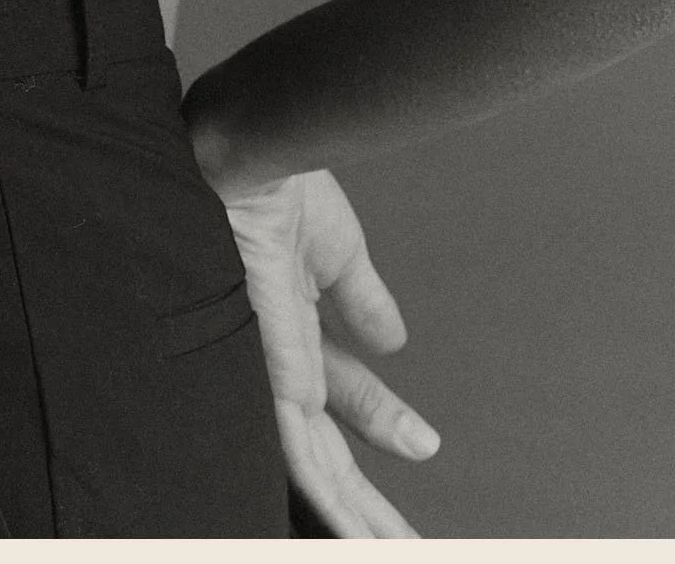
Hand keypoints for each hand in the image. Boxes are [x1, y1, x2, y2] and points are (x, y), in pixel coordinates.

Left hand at [217, 167, 438, 536]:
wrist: (251, 150)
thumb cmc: (272, 183)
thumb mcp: (335, 249)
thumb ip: (361, 298)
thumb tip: (396, 341)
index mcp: (291, 325)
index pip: (342, 395)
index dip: (382, 421)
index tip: (423, 444)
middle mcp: (275, 357)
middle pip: (327, 448)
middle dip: (368, 497)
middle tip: (409, 539)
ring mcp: (268, 370)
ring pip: (314, 468)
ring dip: (354, 515)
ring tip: (388, 549)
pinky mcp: (265, 376)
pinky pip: (297, 455)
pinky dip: (328, 499)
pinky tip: (351, 531)